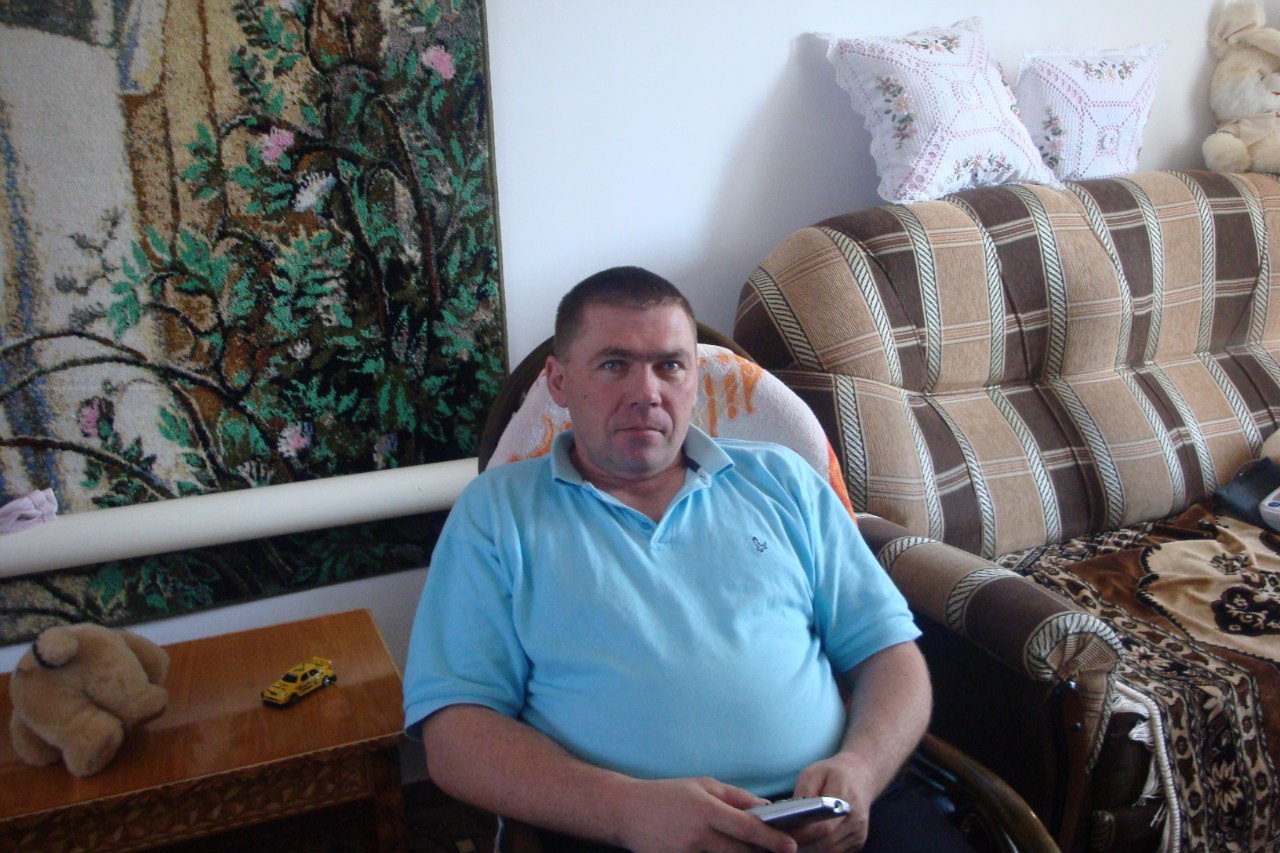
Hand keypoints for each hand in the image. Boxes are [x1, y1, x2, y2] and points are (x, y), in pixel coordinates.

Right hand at [615, 777, 798, 852]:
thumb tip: (765, 810)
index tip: (791, 846)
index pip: (746, 828)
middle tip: (779, 852)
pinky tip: (723, 852)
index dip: (771, 840)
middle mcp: (697, 835)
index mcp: (705, 810)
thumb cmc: (667, 794)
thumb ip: (735, 797)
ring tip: (752, 852)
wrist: (626, 811)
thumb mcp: (702, 785)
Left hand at [785, 754, 877, 852]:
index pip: (824, 827)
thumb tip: (790, 814)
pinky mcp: (858, 842)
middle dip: (804, 843)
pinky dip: (821, 849)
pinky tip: (809, 840)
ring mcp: (858, 833)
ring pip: (831, 851)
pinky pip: (836, 851)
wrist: (862, 776)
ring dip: (811, 848)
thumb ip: (803, 793)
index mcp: (845, 798)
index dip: (803, 834)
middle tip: (785, 839)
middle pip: (826, 843)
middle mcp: (855, 820)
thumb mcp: (814, 773)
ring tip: (794, 840)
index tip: (784, 834)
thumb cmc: (833, 773)